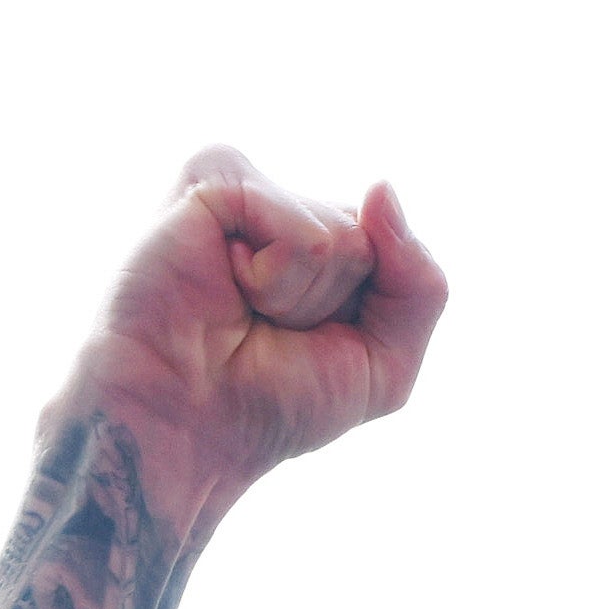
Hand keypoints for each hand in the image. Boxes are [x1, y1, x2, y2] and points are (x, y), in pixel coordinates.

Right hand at [52, 146, 448, 517]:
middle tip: (267, 330)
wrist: (187, 428)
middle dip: (338, 306)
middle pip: (374, 239)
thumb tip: (383, 188)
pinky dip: (279, 280)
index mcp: (319, 236)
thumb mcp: (385, 363)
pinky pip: (305, 233)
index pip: (396, 248)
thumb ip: (420, 283)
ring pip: (345, 235)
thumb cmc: (274, 402)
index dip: (372, 316)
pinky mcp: (212, 181)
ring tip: (242, 311)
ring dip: (303, 298)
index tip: (308, 343)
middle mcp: (283, 206)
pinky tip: (226, 288)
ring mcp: (246, 188)